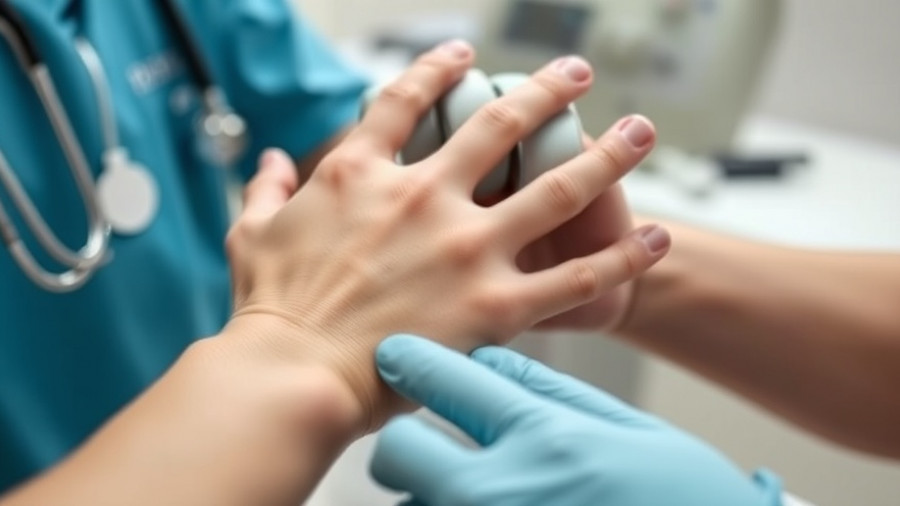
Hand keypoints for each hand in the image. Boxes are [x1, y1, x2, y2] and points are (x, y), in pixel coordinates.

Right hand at [222, 41, 668, 429]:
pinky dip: (621, 258)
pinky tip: (657, 240)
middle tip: (575, 72)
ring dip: (606, 155)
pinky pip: (574, 278)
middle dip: (545, 91)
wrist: (291, 374)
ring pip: (556, 188)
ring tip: (641, 132)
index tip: (464, 56)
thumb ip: (265, 190)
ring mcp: (465, 248)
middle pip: (500, 124)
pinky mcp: (495, 304)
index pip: (405, 102)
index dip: (438, 70)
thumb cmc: (269, 310)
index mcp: (361, 175)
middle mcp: (423, 196)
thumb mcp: (250, 233)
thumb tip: (269, 162)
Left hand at [371, 335, 783, 505]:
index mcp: (542, 437)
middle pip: (398, 452)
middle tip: (427, 444)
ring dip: (426, 494)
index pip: (443, 379)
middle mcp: (503, 491)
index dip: (412, 360)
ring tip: (471, 490)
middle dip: (405, 444)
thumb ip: (545, 391)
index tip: (398, 356)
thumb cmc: (681, 499)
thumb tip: (487, 361)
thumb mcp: (624, 430)